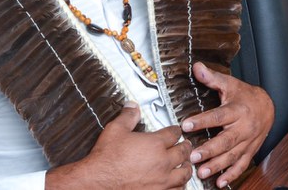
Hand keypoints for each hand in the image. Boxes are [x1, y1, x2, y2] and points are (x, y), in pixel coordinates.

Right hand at [46, 102, 192, 189]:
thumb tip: (132, 106)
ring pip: (183, 173)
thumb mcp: (115, 130)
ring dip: (187, 167)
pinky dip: (180, 185)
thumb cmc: (107, 159)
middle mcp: (163, 162)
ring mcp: (162, 180)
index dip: (176, 130)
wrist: (99, 181)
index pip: (173, 133)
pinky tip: (178, 184)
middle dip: (186, 147)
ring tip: (187, 164)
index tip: (176, 130)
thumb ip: (128, 116)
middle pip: (183, 152)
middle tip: (187, 145)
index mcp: (155, 144)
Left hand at [182, 62, 273, 187]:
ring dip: (217, 165)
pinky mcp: (250, 151)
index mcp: (237, 110)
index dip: (202, 120)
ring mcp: (248, 141)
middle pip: (226, 140)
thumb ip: (212, 78)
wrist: (268, 106)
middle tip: (193, 156)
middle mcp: (244, 127)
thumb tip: (197, 67)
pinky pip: (242, 165)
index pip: (218, 116)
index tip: (186, 125)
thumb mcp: (229, 83)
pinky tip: (220, 182)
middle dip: (210, 150)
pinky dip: (231, 175)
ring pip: (233, 155)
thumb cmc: (245, 95)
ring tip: (202, 171)